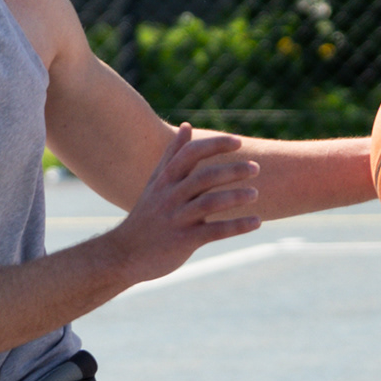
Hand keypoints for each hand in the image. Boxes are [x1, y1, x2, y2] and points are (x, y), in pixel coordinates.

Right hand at [107, 126, 260, 287]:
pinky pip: (214, 232)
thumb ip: (173, 155)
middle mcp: (170, 197)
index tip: (238, 142)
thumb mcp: (156, 182)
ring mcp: (176, 220)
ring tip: (255, 194)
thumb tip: (188, 125)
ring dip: (235, 197)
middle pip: (203, 177)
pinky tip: (256, 222)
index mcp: (165, 181)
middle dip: (232, 171)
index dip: (215, 145)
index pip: (190, 154)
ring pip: (209, 203)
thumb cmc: (146, 216)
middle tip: (256, 168)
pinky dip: (237, 226)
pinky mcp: (183, 241)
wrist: (123, 254)